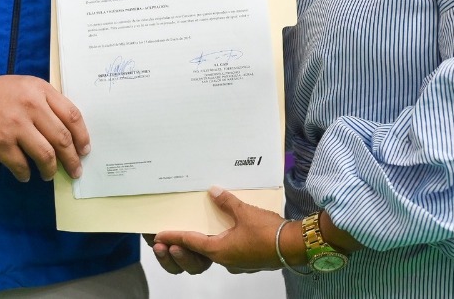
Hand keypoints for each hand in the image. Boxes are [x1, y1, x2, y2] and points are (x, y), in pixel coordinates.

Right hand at [0, 63, 89, 182]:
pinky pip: (21, 165)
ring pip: (45, 155)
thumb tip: (66, 131)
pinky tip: (25, 175)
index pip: (72, 115)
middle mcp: (30, 105)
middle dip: (72, 159)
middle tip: (75, 171)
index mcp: (39, 89)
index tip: (84, 150)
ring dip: (51, 170)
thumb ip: (44, 102)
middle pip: (62, 138)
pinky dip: (25, 174)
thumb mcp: (22, 86)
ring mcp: (15, 125)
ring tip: (48, 174)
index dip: (82, 136)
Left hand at [153, 186, 285, 272]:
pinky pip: (229, 252)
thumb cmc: (268, 233)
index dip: (174, 236)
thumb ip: (227, 202)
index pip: (190, 241)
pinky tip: (225, 232)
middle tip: (174, 233)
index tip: (159, 235)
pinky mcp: (249, 261)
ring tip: (199, 230)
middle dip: (186, 242)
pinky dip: (222, 243)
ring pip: (215, 252)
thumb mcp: (245, 212)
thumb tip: (213, 191)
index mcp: (220, 250)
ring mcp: (238, 263)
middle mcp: (226, 260)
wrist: (295, 247)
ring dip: (205, 243)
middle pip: (200, 250)